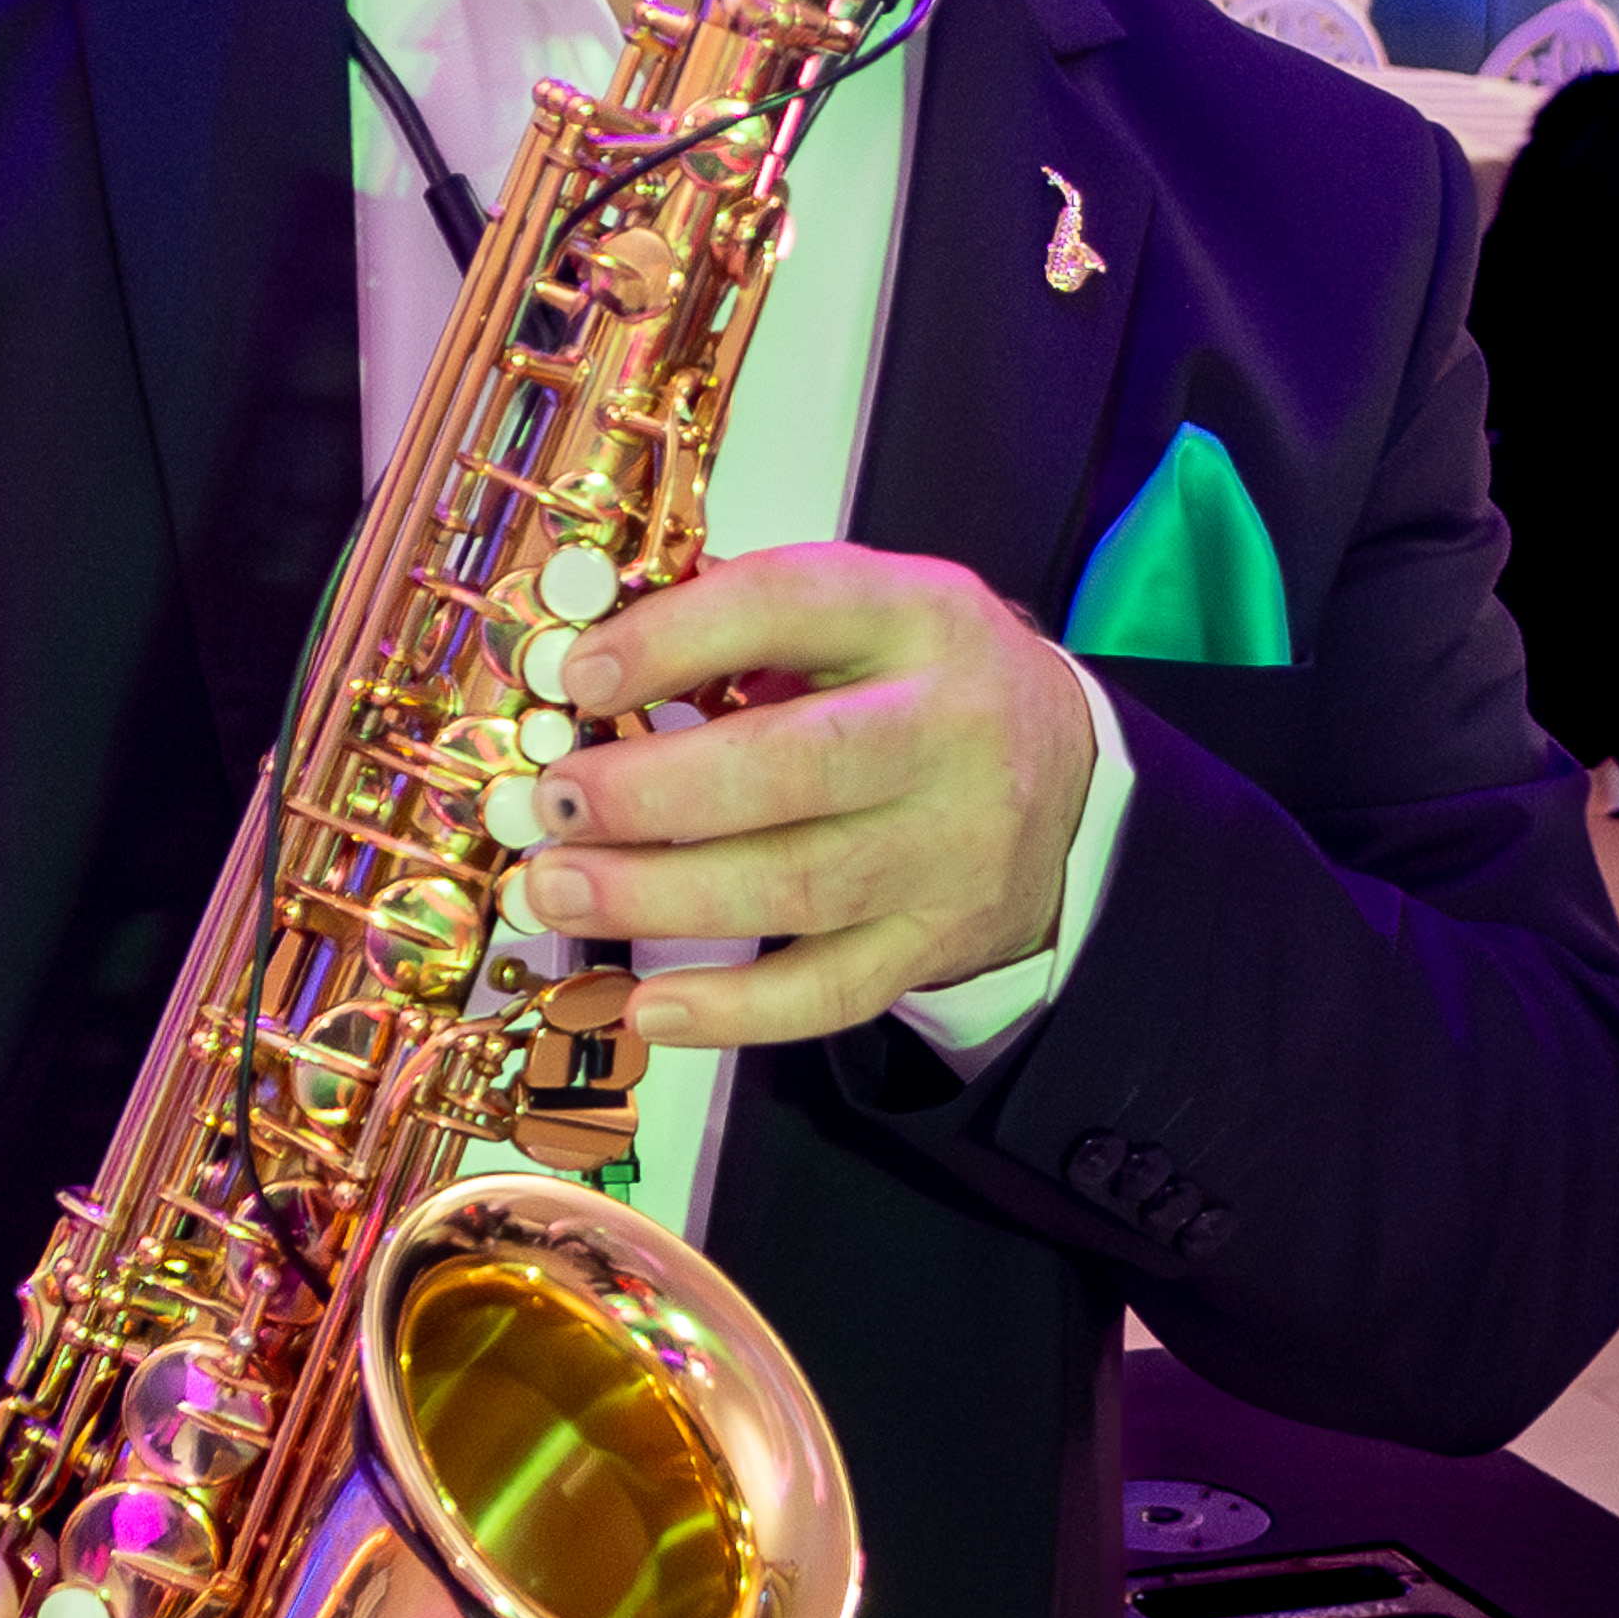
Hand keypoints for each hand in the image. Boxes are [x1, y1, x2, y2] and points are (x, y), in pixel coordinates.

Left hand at [517, 542, 1093, 1050]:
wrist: (1066, 775)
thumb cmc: (919, 682)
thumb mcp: (858, 613)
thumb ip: (737, 623)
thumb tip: (581, 659)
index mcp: (917, 616)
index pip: (792, 606)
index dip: (675, 639)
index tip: (579, 676)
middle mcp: (948, 731)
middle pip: (794, 767)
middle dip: (654, 792)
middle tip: (552, 804)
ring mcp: (951, 849)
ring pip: (800, 886)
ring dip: (661, 898)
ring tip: (559, 891)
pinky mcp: (937, 941)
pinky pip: (831, 993)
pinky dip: (733, 1010)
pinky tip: (648, 1002)